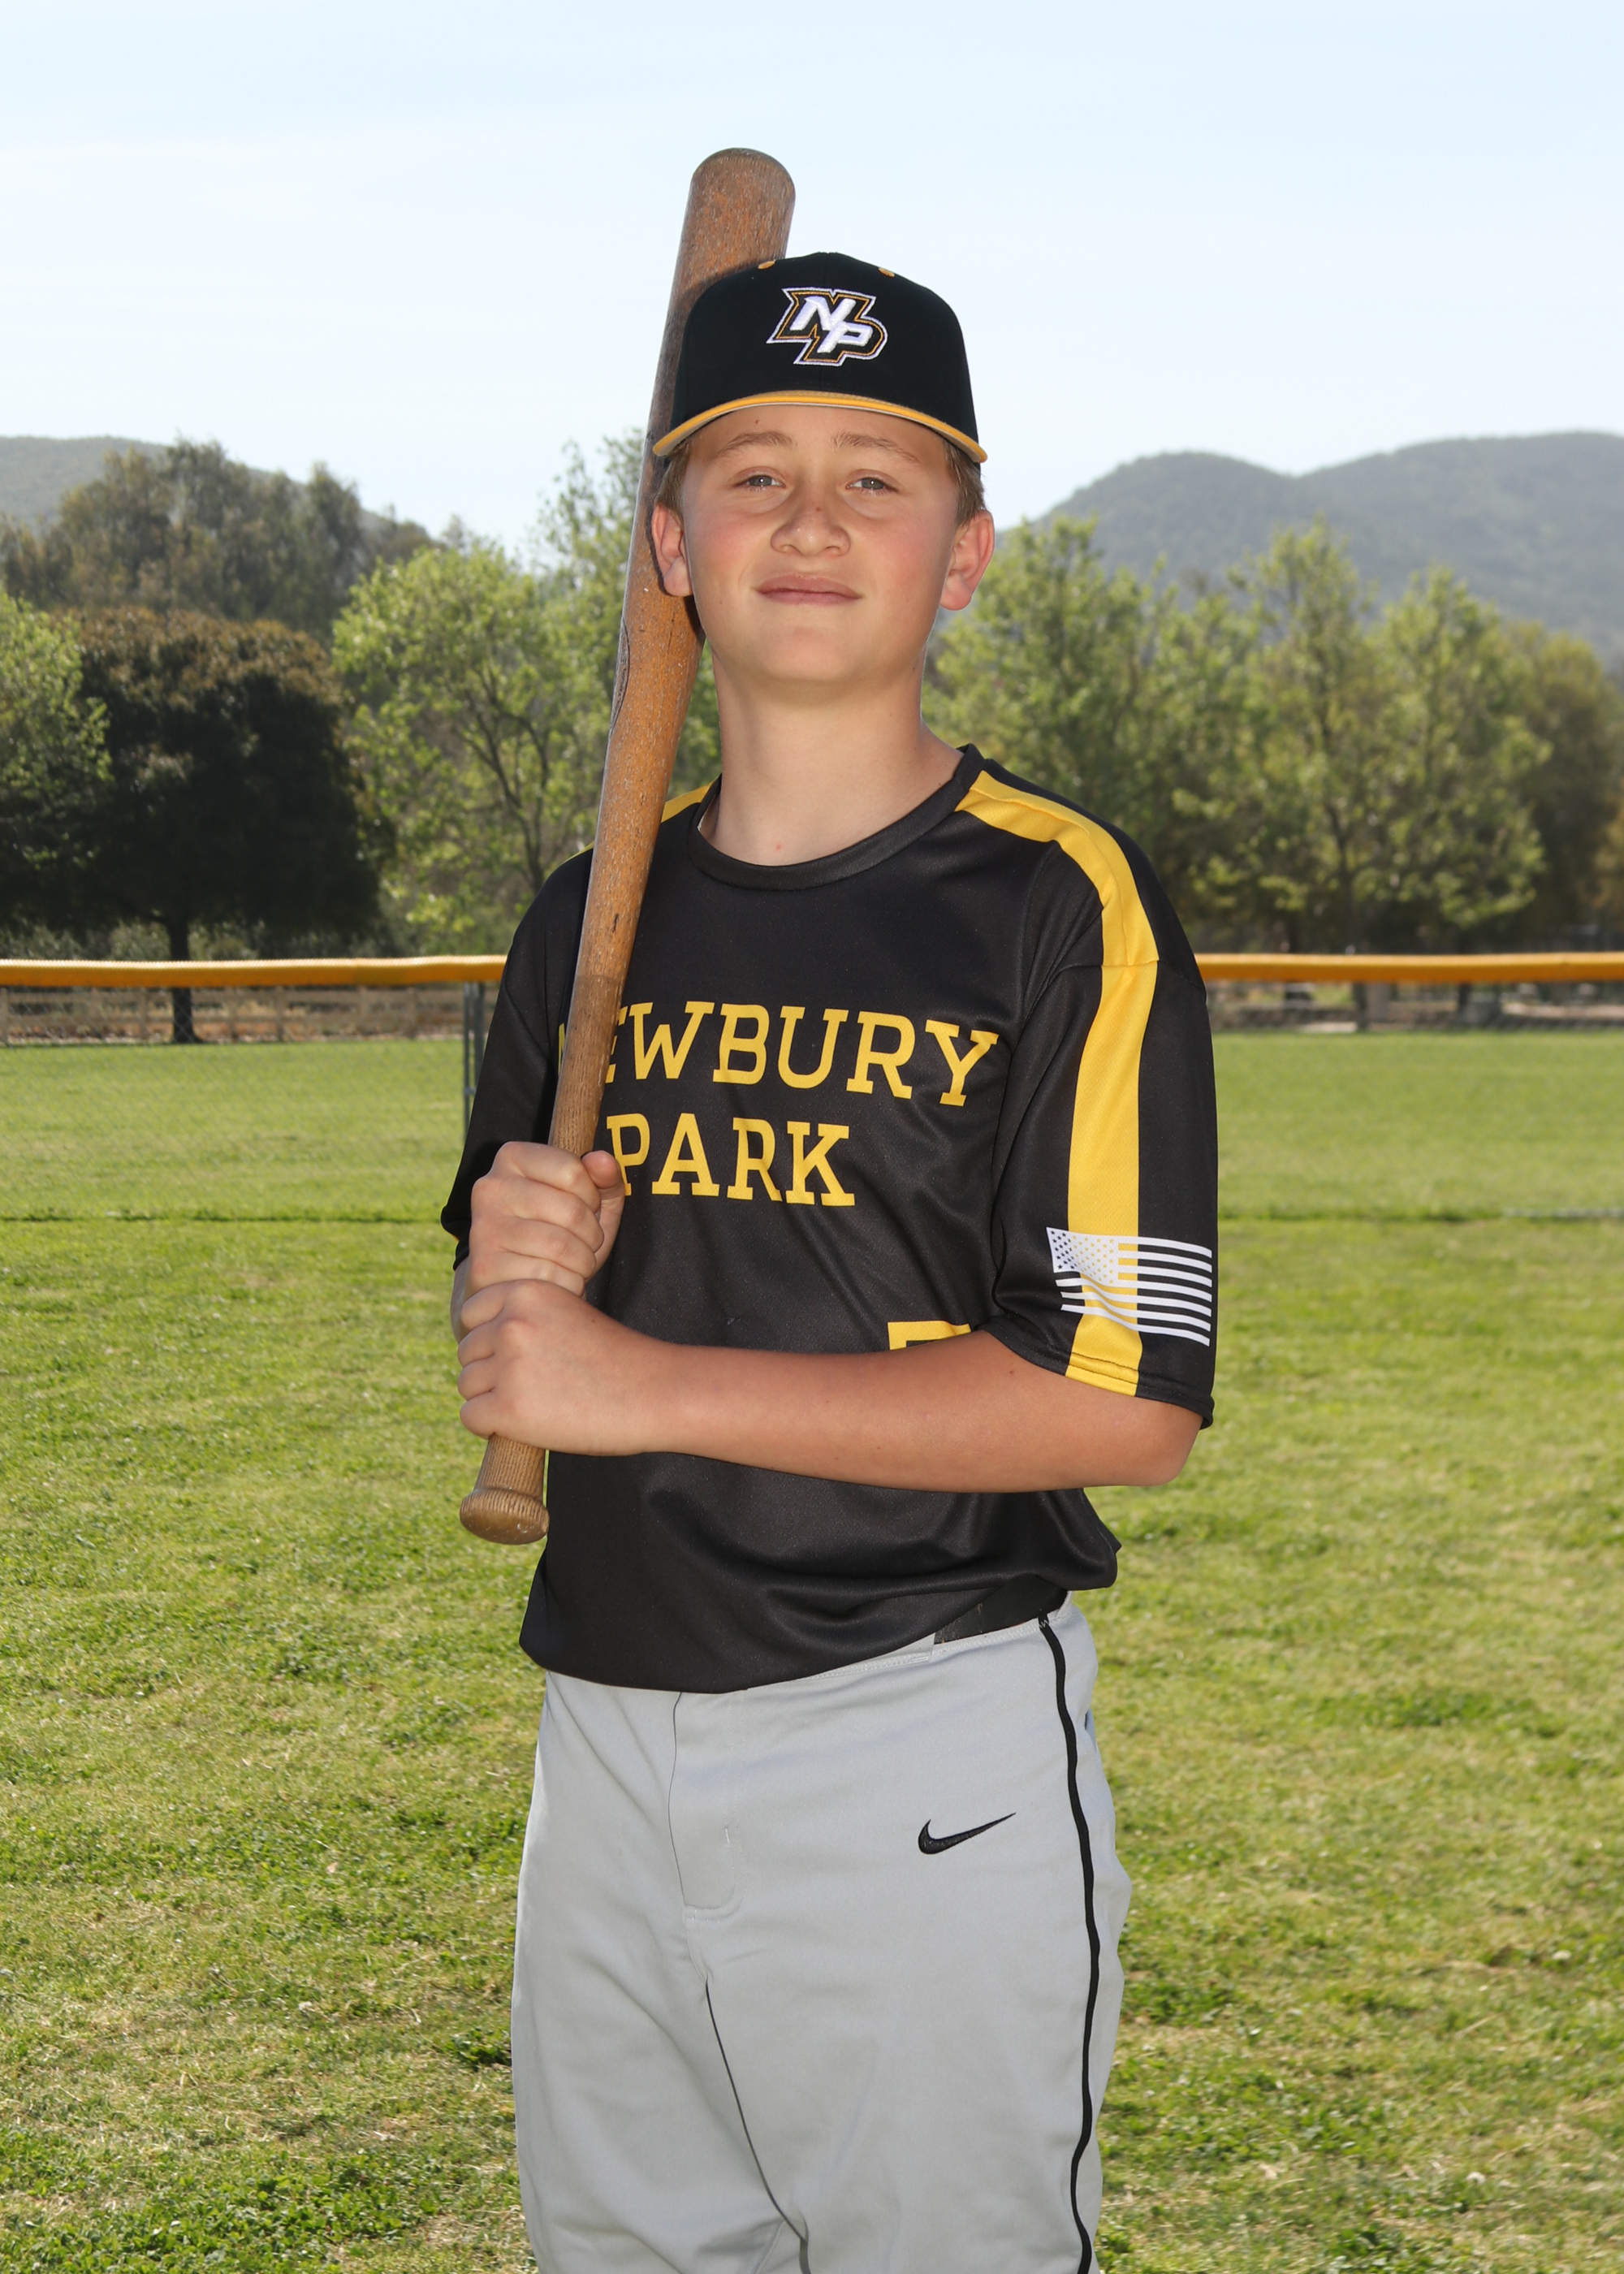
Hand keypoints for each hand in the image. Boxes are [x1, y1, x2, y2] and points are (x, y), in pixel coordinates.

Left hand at [457, 1278, 656, 1454]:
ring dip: (491, 1399)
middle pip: (467, 1352)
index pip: (471, 1314)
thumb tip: (476, 1343)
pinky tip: (525, 1424)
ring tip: (536, 1404)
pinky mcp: (509, 1408)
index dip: (489, 1339)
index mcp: (526, 1292)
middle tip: (534, 1386)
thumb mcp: (568, 1314)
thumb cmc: (615, 1358)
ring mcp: (509, 1366)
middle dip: (490, 1371)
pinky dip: (491, 1426)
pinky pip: (471, 1417)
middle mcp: (511, 1323)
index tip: (518, 1356)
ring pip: (467, 1385)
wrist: (654, 1392)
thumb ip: (525, 1319)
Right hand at [466, 1143, 624, 1308]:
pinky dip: (566, 1285)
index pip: (572, 1171)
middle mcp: (491, 1187)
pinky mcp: (485, 1266)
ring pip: (561, 1247)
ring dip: (583, 1263)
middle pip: (571, 1210)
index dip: (592, 1198)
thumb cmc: (555, 1235)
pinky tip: (557, 1282)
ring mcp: (484, 1227)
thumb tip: (603, 1161)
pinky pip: (547, 1277)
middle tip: (585, 1245)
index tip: (585, 1209)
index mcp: (513, 1158)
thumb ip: (603, 1180)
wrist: (512, 1281)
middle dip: (592, 1236)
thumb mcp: (588, 1203)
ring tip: (573, 1264)